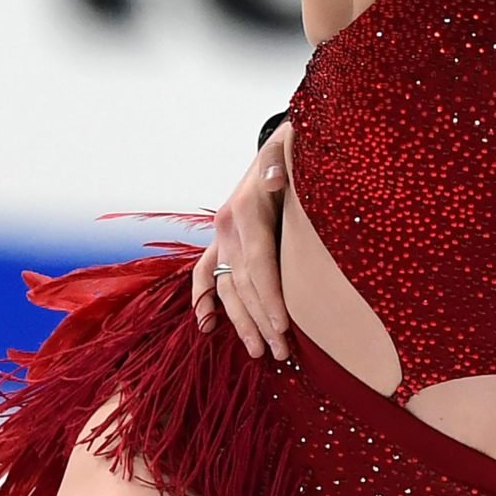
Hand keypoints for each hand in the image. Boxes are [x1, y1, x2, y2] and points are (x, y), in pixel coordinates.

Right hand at [192, 125, 293, 360]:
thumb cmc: (292, 151)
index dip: (270, 296)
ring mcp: (220, 235)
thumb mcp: (289, 151)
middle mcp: (227, 227)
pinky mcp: (220, 240)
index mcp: (245, 211)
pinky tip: (207, 326)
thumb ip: (279, 163)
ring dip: (241, 322)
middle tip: (280, 353)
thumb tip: (275, 179)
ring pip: (226, 287)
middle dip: (261, 320)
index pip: (259, 263)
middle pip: (243, 284)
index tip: (283, 327)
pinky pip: (205, 273)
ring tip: (260, 352)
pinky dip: (203, 299)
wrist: (275, 142)